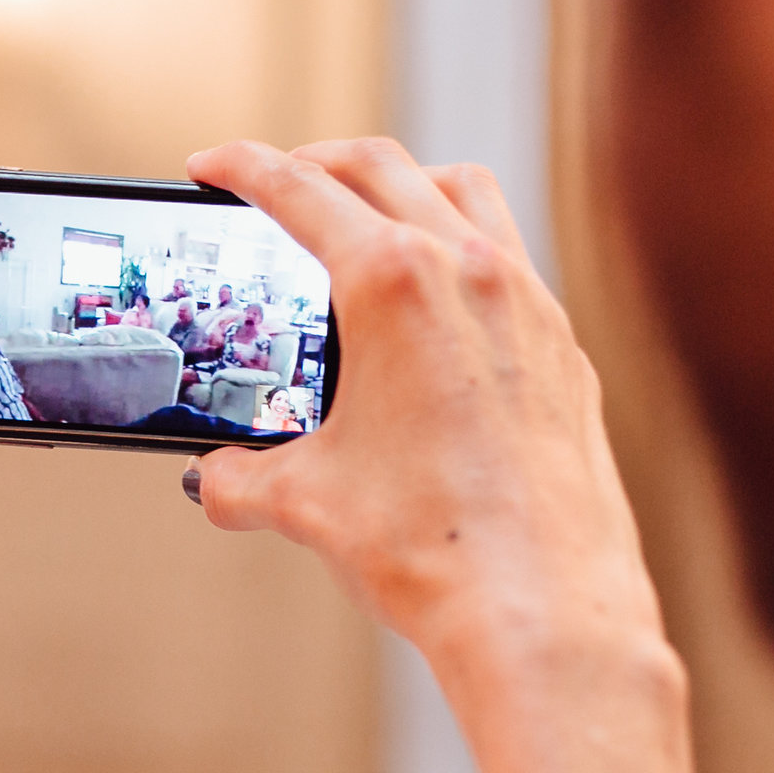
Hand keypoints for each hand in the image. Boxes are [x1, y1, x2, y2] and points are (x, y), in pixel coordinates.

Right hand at [185, 138, 666, 691]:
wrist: (542, 610)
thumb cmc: (432, 550)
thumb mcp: (306, 504)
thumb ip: (242, 479)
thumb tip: (216, 479)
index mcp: (394, 283)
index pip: (300, 190)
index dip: (242, 167)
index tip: (211, 165)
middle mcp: (469, 272)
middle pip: (382, 167)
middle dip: (317, 161)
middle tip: (277, 182)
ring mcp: (529, 306)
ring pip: (464, 192)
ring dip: (406, 185)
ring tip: (366, 215)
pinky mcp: (563, 351)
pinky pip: (510, 260)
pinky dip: (463, 249)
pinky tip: (438, 304)